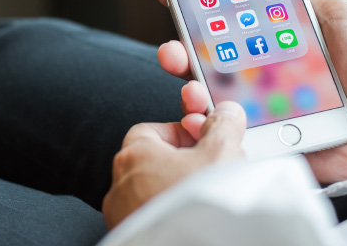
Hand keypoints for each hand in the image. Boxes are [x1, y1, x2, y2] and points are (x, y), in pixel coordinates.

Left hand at [102, 101, 245, 228]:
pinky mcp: (132, 238)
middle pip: (153, 161)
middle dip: (183, 160)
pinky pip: (152, 215)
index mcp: (133, 155)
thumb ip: (223, 126)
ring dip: (177, 188)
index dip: (182, 132)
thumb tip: (226, 113)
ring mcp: (124, 215)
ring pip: (153, 191)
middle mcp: (121, 185)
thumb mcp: (221, 154)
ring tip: (207, 195)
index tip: (204, 137)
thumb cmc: (197, 206)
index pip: (151, 130)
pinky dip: (172, 211)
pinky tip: (195, 216)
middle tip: (212, 167)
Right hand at [155, 0, 346, 180]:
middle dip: (179, 53)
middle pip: (205, 66)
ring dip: (188, 90)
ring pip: (208, 103)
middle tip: (174, 49)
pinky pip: (226, 140)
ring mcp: (258, 115)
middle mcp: (259, 82)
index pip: (224, 32)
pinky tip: (201, 118)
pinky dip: (204, 130)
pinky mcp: (264, 145)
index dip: (194, 13)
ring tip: (191, 85)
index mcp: (271, 51)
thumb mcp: (340, 17)